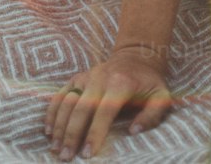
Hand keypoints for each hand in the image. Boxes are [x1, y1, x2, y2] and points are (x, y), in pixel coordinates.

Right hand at [45, 46, 174, 157]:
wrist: (137, 56)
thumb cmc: (148, 82)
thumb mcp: (161, 96)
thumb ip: (152, 115)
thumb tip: (133, 132)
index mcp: (121, 83)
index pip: (104, 110)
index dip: (94, 133)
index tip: (87, 154)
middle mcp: (101, 77)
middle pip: (81, 108)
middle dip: (72, 134)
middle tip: (66, 157)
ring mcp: (87, 76)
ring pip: (67, 101)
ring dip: (59, 126)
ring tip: (56, 148)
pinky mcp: (78, 78)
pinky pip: (60, 94)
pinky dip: (52, 112)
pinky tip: (49, 130)